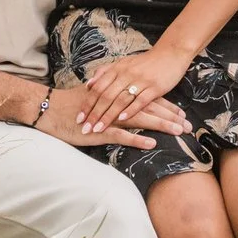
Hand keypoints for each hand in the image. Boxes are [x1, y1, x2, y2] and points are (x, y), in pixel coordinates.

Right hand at [39, 84, 189, 148]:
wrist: (48, 108)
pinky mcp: (99, 130)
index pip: (146, 98)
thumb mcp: (97, 98)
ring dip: (160, 125)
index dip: (165, 105)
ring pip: (140, 119)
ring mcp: (108, 116)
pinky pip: (121, 135)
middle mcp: (116, 103)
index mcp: (117, 94)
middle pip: (149, 107)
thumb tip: (128, 101)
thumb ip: (113, 98)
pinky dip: (136, 138)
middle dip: (170, 116)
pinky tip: (151, 143)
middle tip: (188, 125)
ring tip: (178, 132)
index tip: (181, 113)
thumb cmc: (72, 105)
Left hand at [78, 46, 192, 134]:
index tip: (78, 117)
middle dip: (94, 114)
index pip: (97, 88)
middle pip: (105, 96)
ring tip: (98, 128)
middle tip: (84, 127)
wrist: (170, 53)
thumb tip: (89, 84)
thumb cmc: (145, 62)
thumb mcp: (123, 63)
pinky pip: (140, 101)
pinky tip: (121, 119)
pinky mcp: (154, 87)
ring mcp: (140, 80)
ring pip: (120, 100)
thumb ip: (105, 72)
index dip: (87, 103)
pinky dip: (130, 110)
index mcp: (117, 68)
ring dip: (107, 116)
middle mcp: (126, 74)